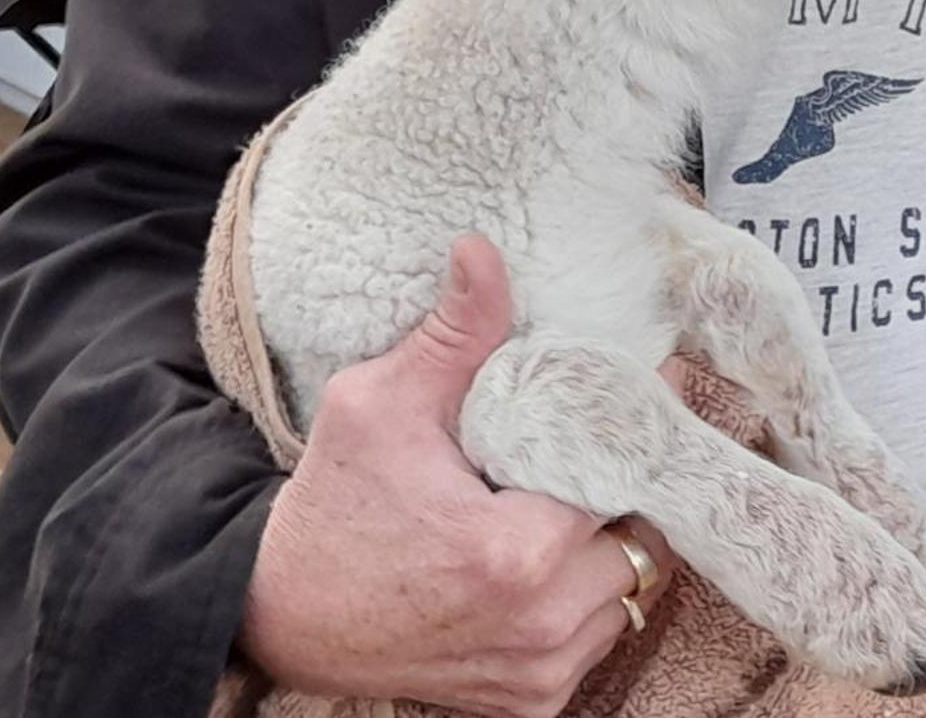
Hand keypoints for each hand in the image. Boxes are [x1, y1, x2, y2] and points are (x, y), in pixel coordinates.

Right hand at [238, 235, 677, 717]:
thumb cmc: (333, 505)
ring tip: (569, 489)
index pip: (626, 477)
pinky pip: (596, 635)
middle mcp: (539, 626)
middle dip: (622, 483)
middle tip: (598, 437)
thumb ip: (454, 333)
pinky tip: (548, 547)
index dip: (634, 425)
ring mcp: (535, 675)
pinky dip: (585, 593)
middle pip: (639, 535)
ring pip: (627, 590)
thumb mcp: (383, 403)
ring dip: (609, 540)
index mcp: (517, 555)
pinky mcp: (525, 702)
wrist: (279, 612)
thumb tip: (482, 251)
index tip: (646, 382)